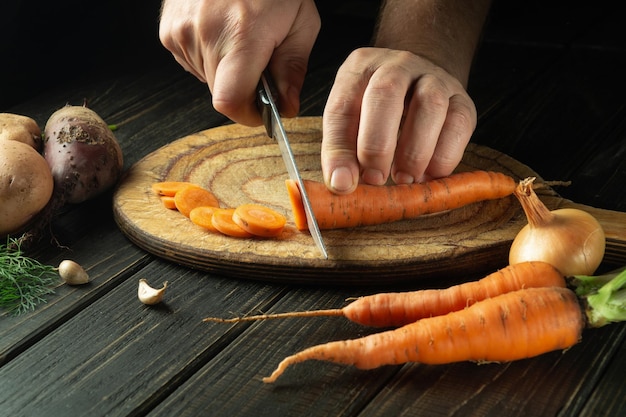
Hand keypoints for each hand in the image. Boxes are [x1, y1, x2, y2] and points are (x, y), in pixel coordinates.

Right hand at [159, 0, 320, 125]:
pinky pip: (193, 63)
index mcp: (242, 35)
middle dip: (244, 90)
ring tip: (241, 39)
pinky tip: (223, 33)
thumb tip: (286, 106)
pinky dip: (210, 58)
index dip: (248, 115)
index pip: (230, 101)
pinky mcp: (169, 30)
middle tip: (260, 63)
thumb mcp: (301, 22)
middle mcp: (206, 35)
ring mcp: (182, 32)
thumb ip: (293, 69)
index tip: (262, 111)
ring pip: (207, 80)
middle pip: (222, 94)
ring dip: (227, 72)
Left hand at [321, 47, 476, 193]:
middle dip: (377, 145)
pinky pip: (459, 125)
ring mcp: (434, 79)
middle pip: (386, 94)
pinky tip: (429, 175)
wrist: (420, 78)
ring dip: (414, 151)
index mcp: (360, 69)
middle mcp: (397, 66)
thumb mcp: (350, 119)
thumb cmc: (375, 107)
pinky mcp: (462, 99)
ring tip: (404, 179)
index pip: (342, 107)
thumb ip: (342, 150)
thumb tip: (342, 185)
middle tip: (375, 179)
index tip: (343, 183)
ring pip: (430, 106)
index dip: (340, 150)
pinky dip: (444, 157)